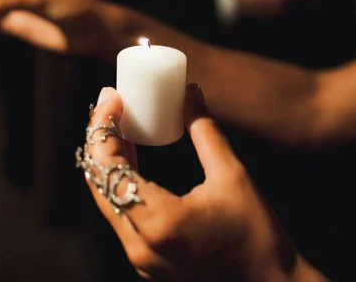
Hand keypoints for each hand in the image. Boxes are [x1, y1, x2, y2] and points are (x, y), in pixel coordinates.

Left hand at [81, 85, 325, 280]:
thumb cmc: (258, 238)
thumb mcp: (233, 176)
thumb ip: (205, 131)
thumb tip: (190, 94)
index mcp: (158, 222)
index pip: (108, 167)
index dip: (102, 126)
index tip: (112, 98)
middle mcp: (139, 244)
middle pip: (98, 182)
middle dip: (99, 139)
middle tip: (112, 106)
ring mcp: (139, 257)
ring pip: (105, 199)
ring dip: (107, 160)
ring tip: (118, 124)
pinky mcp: (146, 260)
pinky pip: (120, 214)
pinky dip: (119, 182)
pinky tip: (130, 157)